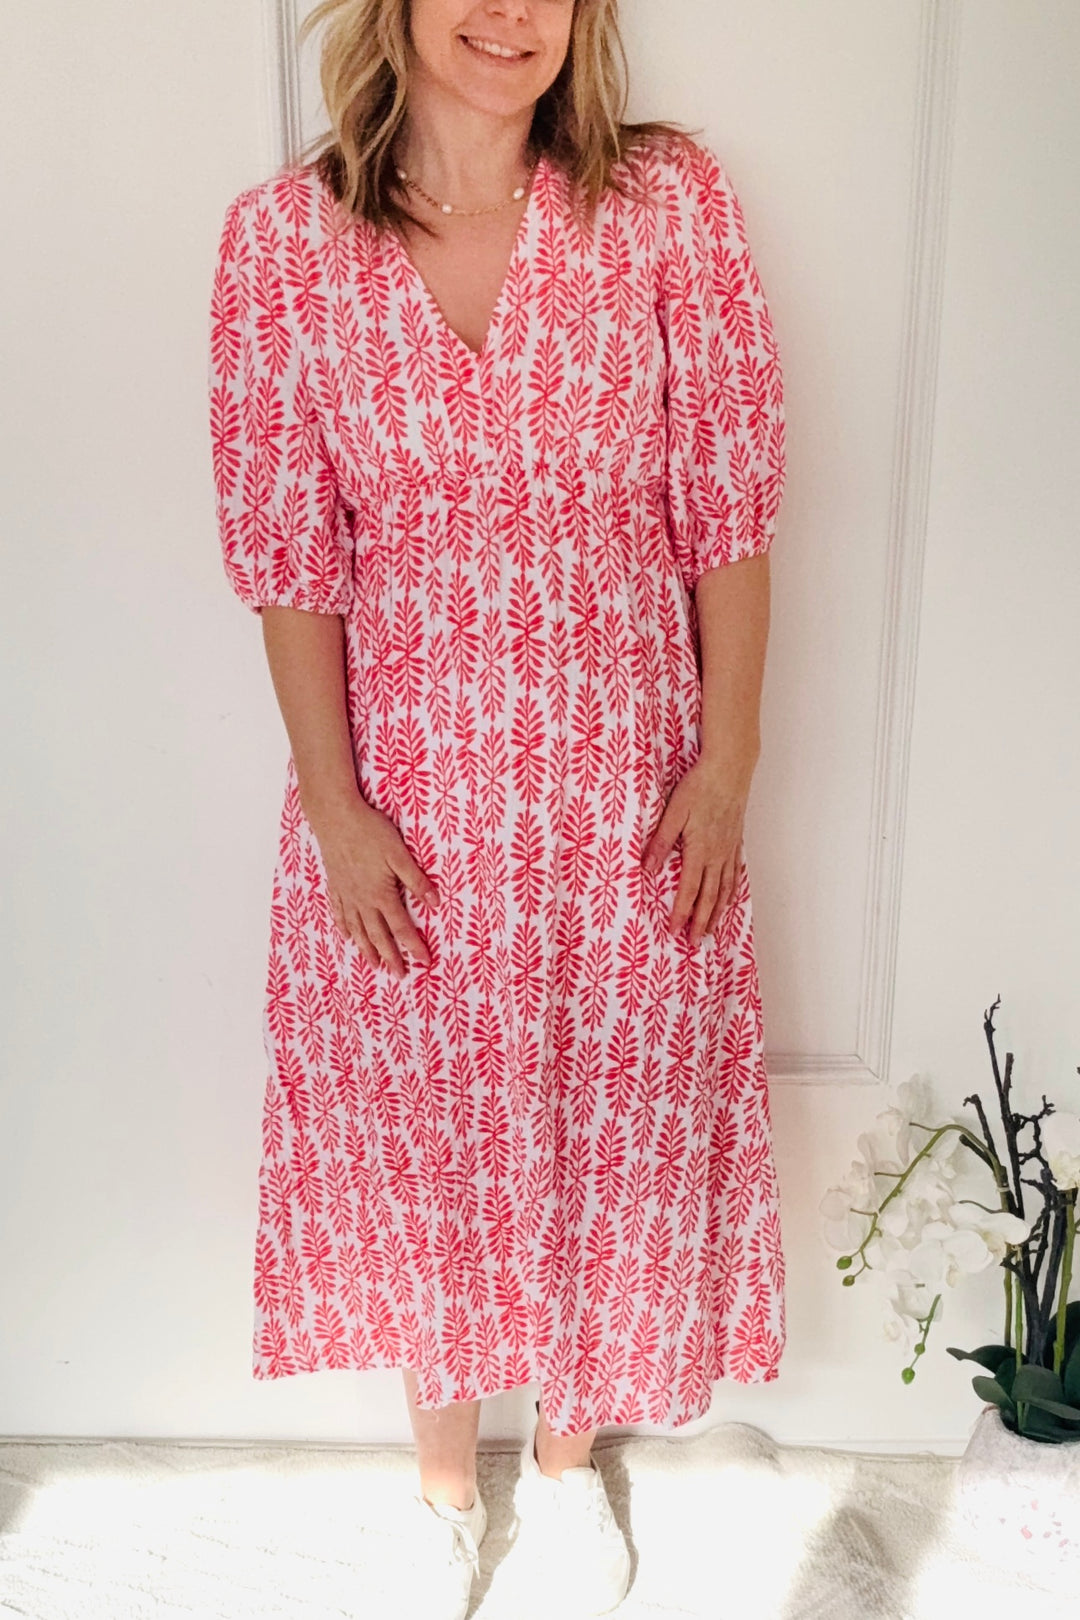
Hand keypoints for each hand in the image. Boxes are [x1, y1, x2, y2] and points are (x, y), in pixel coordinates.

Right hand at [307, 797, 439, 978]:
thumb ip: (416, 880)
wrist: (335, 817)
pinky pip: (340, 913)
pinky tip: (346, 936)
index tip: (424, 962)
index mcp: (381, 894)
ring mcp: (347, 894)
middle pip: (378, 935)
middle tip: (399, 974)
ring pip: (358, 929)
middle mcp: (362, 900)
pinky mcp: (336, 884)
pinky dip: (344, 927)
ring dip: (367, 949)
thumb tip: (435, 903)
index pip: (402, 927)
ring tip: (374, 965)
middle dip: (390, 956)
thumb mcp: (400, 854)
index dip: (414, 946)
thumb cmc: (370, 832)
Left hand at [640, 747, 755, 943]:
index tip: (675, 932)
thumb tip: (646, 868)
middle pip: (709, 896)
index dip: (681, 913)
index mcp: (699, 850)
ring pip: (724, 889)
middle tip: (695, 943)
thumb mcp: (673, 812)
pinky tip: (730, 899)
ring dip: (717, 912)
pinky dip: (732, 891)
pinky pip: (735, 873)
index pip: (688, 890)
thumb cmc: (699, 786)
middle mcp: (717, 855)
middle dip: (701, 922)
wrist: (730, 769)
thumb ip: (660, 841)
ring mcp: (729, 849)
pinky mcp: (736, 841)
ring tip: (712, 929)